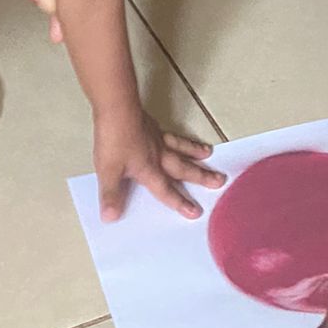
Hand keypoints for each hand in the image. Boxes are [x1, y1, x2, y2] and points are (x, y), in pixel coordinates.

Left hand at [94, 104, 224, 221]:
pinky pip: (170, 134)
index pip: (166, 190)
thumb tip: (111, 218)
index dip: (180, 202)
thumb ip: (111, 195)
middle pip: (183, 168)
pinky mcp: (151, 125)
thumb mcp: (108, 172)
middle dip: (201, 176)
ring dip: (195, 152)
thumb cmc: (113, 140)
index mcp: (149, 169)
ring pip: (181, 147)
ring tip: (209, 153)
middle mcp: (158, 154)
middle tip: (220, 180)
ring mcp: (157, 138)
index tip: (196, 212)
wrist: (117, 108)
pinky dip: (177, 137)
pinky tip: (177, 138)